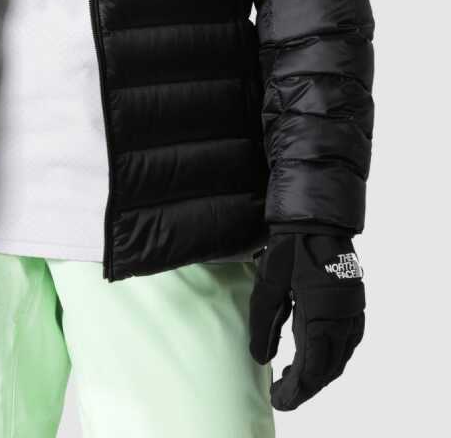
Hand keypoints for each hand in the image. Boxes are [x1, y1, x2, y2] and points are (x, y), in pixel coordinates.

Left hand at [249, 231, 364, 410]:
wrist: (316, 216)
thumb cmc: (290, 246)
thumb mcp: (269, 284)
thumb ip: (264, 324)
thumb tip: (261, 359)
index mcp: (323, 315)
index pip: (313, 368)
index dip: (296, 389)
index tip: (278, 399)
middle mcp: (344, 318)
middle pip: (329, 368)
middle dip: (306, 386)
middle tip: (283, 392)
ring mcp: (353, 310)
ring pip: (340, 357)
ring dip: (319, 372)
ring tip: (294, 377)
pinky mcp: (354, 302)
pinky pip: (347, 341)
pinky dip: (331, 355)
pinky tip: (313, 354)